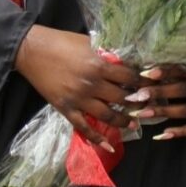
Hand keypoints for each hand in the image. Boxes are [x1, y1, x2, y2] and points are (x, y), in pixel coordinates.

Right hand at [14, 25, 140, 148]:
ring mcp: (78, 99)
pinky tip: (108, 145)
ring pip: (107, 116)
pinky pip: (83, 127)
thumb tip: (124, 61)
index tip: (153, 85)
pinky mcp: (65, 109)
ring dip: (122, 121)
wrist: (32, 50)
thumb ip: (106, 54)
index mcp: (99, 65)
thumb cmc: (61, 42)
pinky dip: (96, 138)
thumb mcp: (89, 42)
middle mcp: (91, 85)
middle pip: (121, 99)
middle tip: (147, 106)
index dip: (142, 82)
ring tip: (134, 124)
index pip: (129, 77)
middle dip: (136, 103)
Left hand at [124, 66, 185, 139]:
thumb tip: (159, 70)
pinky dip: (180, 132)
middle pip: (182, 90)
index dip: (165, 71)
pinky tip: (163, 134)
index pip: (183, 71)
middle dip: (159, 92)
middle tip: (138, 95)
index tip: (146, 73)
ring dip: (164, 112)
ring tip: (143, 114)